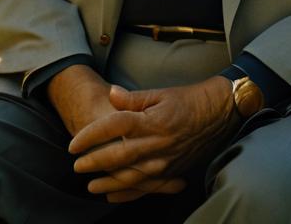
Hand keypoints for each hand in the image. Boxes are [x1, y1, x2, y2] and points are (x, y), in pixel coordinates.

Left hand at [45, 65, 185, 201]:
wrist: (215, 115)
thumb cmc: (185, 100)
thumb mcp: (159, 93)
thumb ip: (133, 98)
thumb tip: (111, 94)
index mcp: (151, 121)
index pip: (115, 126)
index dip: (92, 135)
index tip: (75, 142)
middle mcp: (156, 144)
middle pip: (119, 156)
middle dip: (94, 162)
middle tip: (76, 165)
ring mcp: (164, 162)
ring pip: (130, 177)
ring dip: (108, 182)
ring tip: (89, 185)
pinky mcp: (171, 172)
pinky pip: (147, 188)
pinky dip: (128, 194)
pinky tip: (112, 196)